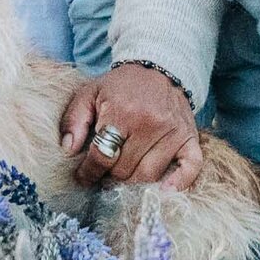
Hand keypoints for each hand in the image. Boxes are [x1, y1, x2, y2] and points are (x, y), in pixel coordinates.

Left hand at [60, 63, 202, 188]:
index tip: (83, 177)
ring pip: (149, 175)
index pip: (102, 155)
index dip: (88, 171)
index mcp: (122, 112)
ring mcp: (173, 132)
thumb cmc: (120, 86)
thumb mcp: (90, 93)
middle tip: (103, 176)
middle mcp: (150, 123)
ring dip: (133, 183)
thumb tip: (68, 150)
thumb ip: (74, 119)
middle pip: (124, 170)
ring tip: (122, 179)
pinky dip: (180, 182)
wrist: (157, 68)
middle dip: (109, 177)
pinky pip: (191, 167)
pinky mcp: (190, 138)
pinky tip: (164, 191)